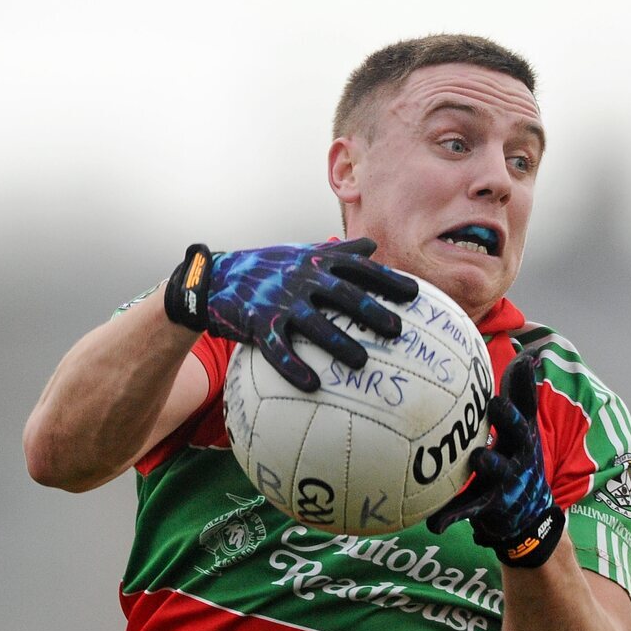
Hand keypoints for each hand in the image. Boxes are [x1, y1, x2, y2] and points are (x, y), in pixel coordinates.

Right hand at [164, 238, 417, 390]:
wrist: (215, 277)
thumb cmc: (267, 266)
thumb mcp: (301, 253)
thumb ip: (338, 252)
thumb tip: (372, 245)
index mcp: (315, 262)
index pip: (358, 269)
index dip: (387, 280)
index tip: (416, 294)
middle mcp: (301, 279)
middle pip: (343, 295)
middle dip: (371, 311)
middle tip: (397, 330)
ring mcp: (280, 301)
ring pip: (314, 323)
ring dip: (339, 343)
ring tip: (361, 362)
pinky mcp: (259, 323)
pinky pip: (278, 349)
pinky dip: (294, 367)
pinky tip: (312, 385)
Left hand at [427, 351, 564, 567]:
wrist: (529, 515)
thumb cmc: (519, 457)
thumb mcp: (525, 427)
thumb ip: (521, 393)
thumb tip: (529, 354)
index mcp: (522, 435)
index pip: (526, 407)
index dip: (523, 387)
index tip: (521, 362)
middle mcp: (518, 456)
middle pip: (518, 436)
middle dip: (508, 420)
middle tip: (496, 404)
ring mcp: (504, 482)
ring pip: (495, 471)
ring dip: (488, 463)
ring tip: (478, 457)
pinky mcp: (487, 507)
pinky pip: (466, 511)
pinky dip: (450, 517)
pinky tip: (434, 524)